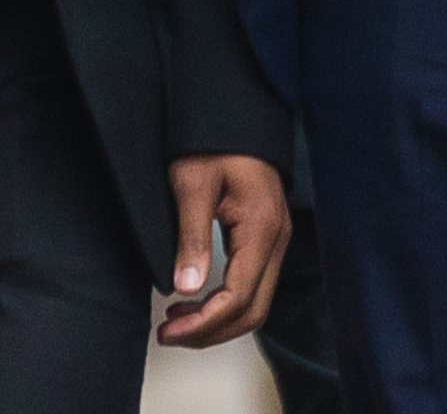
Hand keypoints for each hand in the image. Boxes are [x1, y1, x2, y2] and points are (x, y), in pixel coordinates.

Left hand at [156, 153, 287, 347]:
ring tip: (177, 323)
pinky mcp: (266, 235)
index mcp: (261, 228)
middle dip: (211, 331)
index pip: (239, 298)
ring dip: (218, 321)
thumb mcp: (192, 184)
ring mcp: (275, 238)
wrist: (231, 111)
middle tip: (169, 335)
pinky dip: (226, 302)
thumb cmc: (212, 139)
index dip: (204, 324)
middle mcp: (277, 239)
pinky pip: (253, 283)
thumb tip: (185, 288)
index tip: (169, 331)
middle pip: (253, 310)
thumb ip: (191, 237)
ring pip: (255, 301)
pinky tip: (196, 301)